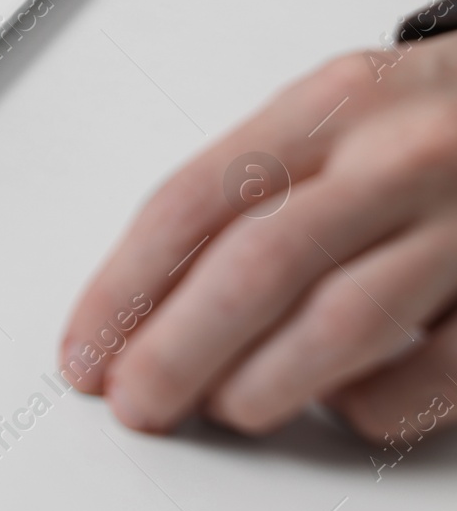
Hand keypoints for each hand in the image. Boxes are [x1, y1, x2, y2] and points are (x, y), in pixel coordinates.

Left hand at [61, 30, 456, 441]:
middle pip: (257, 266)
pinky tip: (332, 401)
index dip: (125, 285)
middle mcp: (399, 158)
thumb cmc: (429, 118)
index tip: (88, 345)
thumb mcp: (334, 112)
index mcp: (331, 103)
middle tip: (135, 399)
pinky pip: (431, 377)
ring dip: (260, 384)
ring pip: (341, 324)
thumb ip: (249, 186)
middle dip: (177, 350)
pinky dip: (366, 405)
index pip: (196, 199)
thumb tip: (144, 300)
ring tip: (222, 406)